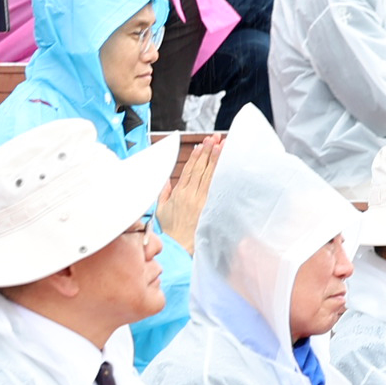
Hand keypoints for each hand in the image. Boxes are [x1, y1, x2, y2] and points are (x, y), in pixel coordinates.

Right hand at [154, 136, 221, 250]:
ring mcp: (200, 201)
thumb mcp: (161, 209)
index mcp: (179, 193)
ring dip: (215, 160)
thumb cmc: (170, 230)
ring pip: (209, 176)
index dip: (195, 157)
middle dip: (207, 152)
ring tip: (221, 146)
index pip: (189, 170)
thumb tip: (165, 179)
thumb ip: (164, 192)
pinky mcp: (208, 207)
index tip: (201, 145)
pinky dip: (219, 175)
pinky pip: (214, 188)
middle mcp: (190, 194)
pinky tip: (224, 166)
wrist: (178, 246)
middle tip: (214, 138)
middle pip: (200, 169)